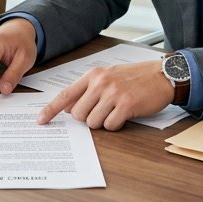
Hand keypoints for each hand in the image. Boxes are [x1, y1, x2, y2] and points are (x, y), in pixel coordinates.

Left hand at [37, 61, 172, 130]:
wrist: (161, 75)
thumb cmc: (134, 78)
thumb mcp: (108, 76)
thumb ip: (88, 90)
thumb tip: (70, 109)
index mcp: (93, 75)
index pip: (66, 94)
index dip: (51, 109)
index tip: (41, 120)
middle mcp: (101, 83)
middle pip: (79, 114)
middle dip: (88, 118)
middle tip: (103, 110)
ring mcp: (113, 93)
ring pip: (93, 122)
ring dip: (103, 122)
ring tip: (116, 110)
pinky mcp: (126, 105)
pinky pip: (110, 126)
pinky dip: (116, 124)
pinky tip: (125, 114)